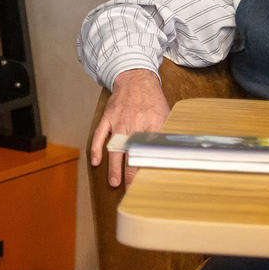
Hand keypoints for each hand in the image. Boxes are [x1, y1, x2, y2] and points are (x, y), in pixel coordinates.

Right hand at [89, 69, 169, 188]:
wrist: (136, 79)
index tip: (149, 183)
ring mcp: (119, 121)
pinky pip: (100, 135)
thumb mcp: (166, 115)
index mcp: (152, 124)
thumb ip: (167, 134)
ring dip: (114, 168)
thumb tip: (173, 154)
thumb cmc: (152, 100)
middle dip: (131, 175)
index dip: (148, 169)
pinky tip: (95, 162)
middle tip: (131, 190)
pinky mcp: (108, 117)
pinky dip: (97, 149)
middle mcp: (134, 124)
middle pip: (131, 154)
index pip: (150, 152)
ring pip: (115, 148)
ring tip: (115, 183)